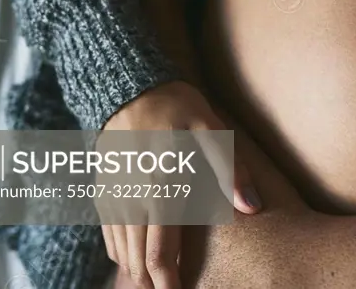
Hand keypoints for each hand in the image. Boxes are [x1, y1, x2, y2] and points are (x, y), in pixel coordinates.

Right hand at [100, 81, 261, 288]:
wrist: (127, 87)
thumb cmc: (176, 106)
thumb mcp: (211, 130)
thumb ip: (231, 171)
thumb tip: (251, 208)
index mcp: (160, 189)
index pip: (160, 253)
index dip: (169, 282)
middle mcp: (130, 199)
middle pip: (137, 261)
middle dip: (153, 284)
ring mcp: (112, 196)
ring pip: (120, 252)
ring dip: (136, 273)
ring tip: (155, 285)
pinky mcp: (103, 190)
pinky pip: (108, 235)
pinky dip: (120, 254)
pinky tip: (133, 263)